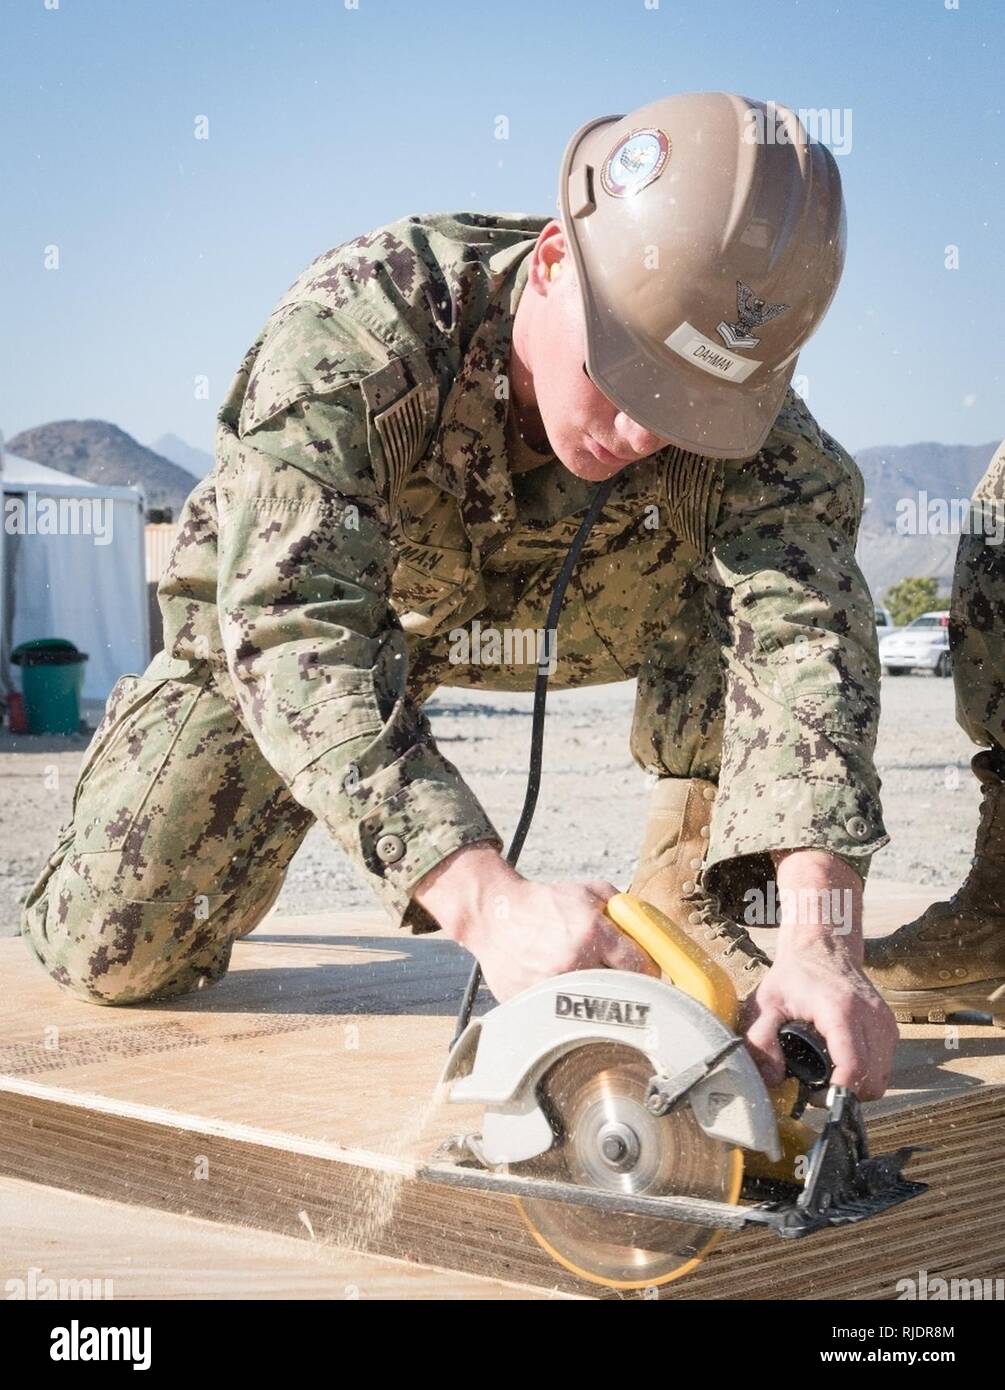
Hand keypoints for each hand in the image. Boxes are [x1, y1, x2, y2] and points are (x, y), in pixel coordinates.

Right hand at [413, 843, 656, 1001]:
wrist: (494, 915)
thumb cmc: (542, 903)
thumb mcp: (587, 891)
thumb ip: (621, 907)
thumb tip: (648, 929)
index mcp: (592, 933)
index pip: (640, 966)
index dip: (649, 970)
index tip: (649, 974)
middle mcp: (574, 963)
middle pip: (622, 991)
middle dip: (629, 988)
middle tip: (628, 984)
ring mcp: (552, 987)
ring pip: (594, 1007)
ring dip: (599, 999)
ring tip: (593, 984)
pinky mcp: (534, 1003)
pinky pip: (564, 1013)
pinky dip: (569, 1006)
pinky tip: (564, 990)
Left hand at [742, 941, 897, 1099]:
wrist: (823, 946)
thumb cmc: (794, 975)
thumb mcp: (766, 1002)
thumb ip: (761, 1040)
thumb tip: (771, 1079)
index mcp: (841, 1010)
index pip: (853, 1066)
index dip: (837, 1092)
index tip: (815, 1098)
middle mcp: (870, 1017)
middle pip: (872, 1080)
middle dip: (846, 1095)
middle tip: (816, 1091)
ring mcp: (884, 1022)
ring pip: (882, 1077)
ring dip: (858, 1086)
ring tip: (828, 1078)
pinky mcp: (888, 1026)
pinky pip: (884, 1065)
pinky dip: (867, 1074)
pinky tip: (842, 1065)